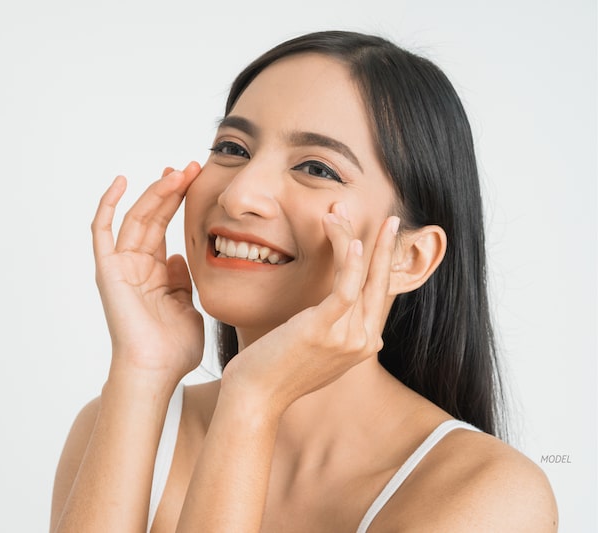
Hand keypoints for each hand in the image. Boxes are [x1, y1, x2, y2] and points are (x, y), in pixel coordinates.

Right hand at [91, 162, 203, 384]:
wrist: (157, 369)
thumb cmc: (174, 348)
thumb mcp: (188, 307)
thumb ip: (182, 281)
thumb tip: (179, 257)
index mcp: (155, 273)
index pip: (164, 227)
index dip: (177, 202)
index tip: (196, 180)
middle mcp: (136, 266)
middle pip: (152, 217)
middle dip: (171, 191)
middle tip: (192, 168)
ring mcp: (120, 266)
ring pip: (135, 218)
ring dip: (155, 193)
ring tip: (177, 173)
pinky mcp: (107, 270)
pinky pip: (102, 232)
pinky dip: (108, 205)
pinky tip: (121, 182)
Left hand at [223, 205, 399, 411]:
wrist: (256, 397)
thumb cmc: (279, 371)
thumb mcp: (322, 357)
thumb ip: (345, 342)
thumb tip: (370, 336)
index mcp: (365, 345)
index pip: (381, 295)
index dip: (383, 263)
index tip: (380, 236)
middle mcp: (364, 342)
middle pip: (380, 283)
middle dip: (385, 246)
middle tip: (389, 218)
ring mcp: (347, 338)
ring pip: (361, 277)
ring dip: (355, 239)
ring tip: (343, 212)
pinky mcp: (324, 330)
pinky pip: (346, 288)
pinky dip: (350, 261)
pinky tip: (350, 239)